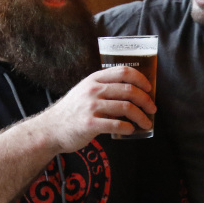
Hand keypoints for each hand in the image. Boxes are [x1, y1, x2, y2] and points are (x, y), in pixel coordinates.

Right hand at [36, 66, 156, 152]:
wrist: (50, 129)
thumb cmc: (73, 111)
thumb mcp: (86, 92)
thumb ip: (105, 89)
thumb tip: (134, 93)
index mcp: (94, 79)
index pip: (123, 72)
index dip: (141, 79)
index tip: (149, 89)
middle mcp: (93, 90)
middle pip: (129, 90)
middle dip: (146, 100)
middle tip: (152, 109)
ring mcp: (91, 106)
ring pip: (126, 107)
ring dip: (141, 117)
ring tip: (146, 123)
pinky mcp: (89, 124)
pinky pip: (116, 125)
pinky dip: (128, 128)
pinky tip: (131, 130)